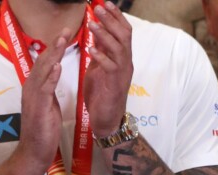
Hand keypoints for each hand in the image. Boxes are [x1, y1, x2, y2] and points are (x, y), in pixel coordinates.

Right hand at [14, 29, 70, 171]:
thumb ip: (49, 91)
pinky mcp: (38, 109)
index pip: (43, 64)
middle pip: (42, 63)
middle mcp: (30, 91)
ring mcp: (33, 99)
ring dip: (53, 55)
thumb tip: (53, 76)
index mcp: (33, 90)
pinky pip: (45, 90)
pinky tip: (57, 65)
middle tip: (65, 29)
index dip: (53, 49)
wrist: (34, 153)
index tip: (63, 35)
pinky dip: (50, 77)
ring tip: (62, 40)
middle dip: (54, 46)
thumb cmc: (42, 133)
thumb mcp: (47, 107)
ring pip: (43, 72)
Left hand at [84, 1, 132, 136]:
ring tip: (91, 24)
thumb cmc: (101, 97)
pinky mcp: (115, 84)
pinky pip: (110, 66)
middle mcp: (126, 62)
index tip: (104, 4)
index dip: (115, 17)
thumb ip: (99, 55)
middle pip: (123, 34)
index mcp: (121, 58)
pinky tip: (91, 48)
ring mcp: (122, 73)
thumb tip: (95, 38)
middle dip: (111, 19)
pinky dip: (101, 56)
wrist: (106, 120)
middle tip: (97, 7)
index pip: (122, 31)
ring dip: (104, 34)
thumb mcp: (98, 71)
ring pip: (118, 48)